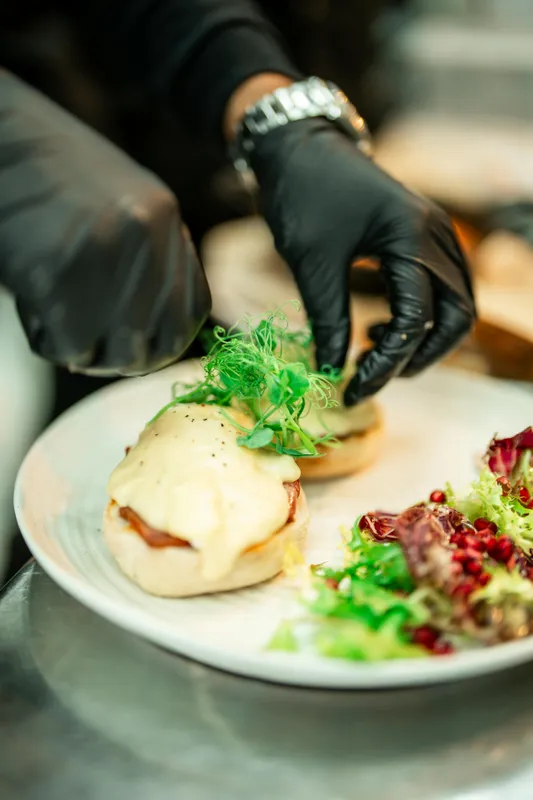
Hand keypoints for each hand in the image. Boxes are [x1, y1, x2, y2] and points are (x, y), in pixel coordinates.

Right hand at [0, 72, 210, 375]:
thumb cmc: (45, 175)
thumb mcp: (119, 204)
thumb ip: (146, 256)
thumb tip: (157, 322)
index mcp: (163, 218)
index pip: (194, 312)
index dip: (164, 341)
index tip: (135, 345)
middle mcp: (146, 237)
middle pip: (160, 343)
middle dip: (125, 358)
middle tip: (89, 348)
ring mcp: (106, 254)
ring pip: (117, 353)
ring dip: (85, 352)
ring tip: (56, 321)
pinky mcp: (59, 273)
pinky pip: (69, 346)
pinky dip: (47, 340)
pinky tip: (32, 310)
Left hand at [249, 118, 475, 403]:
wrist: (298, 146)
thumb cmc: (301, 195)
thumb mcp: (311, 262)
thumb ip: (328, 319)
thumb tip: (331, 372)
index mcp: (411, 237)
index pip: (417, 320)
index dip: (386, 364)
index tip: (352, 390)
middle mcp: (436, 234)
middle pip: (458, 316)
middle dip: (421, 356)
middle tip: (374, 376)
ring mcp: (434, 232)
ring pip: (455, 303)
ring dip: (423, 339)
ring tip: (372, 351)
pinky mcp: (421, 236)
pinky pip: (439, 287)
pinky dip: (419, 316)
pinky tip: (375, 327)